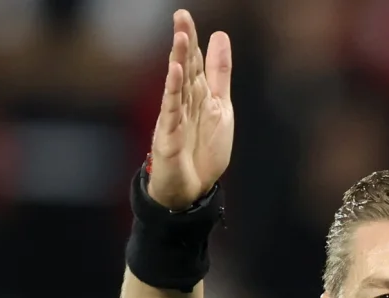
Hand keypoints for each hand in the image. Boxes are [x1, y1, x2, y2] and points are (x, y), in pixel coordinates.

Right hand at [147, 10, 232, 209]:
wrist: (193, 189)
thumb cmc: (203, 149)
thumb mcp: (220, 106)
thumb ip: (219, 74)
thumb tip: (220, 36)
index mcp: (196, 95)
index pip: (194, 62)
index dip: (192, 40)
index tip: (184, 16)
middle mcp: (183, 103)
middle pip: (184, 69)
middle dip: (183, 43)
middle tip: (180, 17)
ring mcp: (174, 118)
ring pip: (177, 86)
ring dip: (179, 62)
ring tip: (181, 38)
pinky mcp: (169, 136)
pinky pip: (171, 112)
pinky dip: (173, 93)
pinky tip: (175, 74)